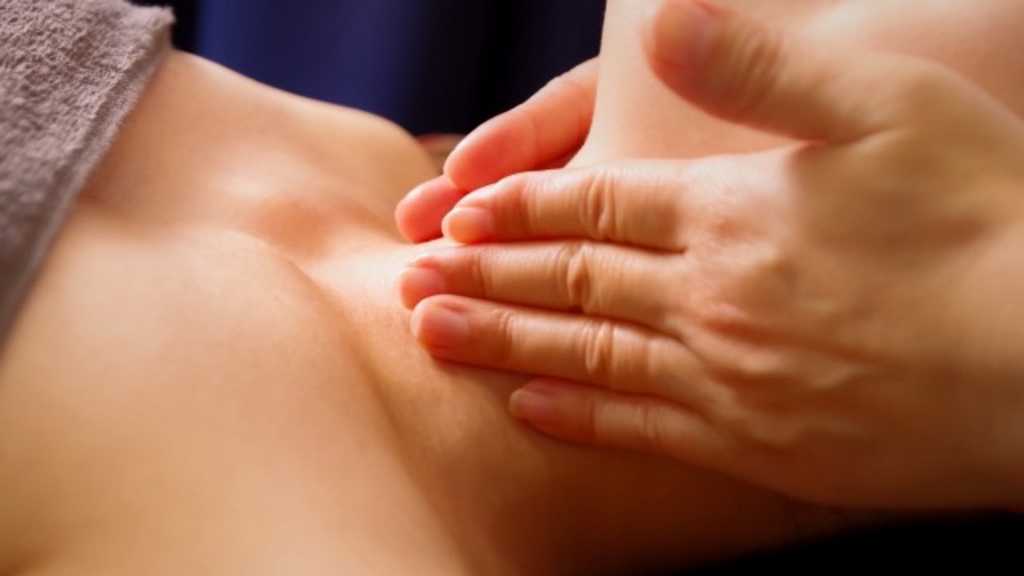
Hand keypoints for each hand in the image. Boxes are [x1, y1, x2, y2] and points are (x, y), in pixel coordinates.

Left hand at [397, 0, 1023, 509]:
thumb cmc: (988, 220)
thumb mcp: (887, 104)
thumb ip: (763, 68)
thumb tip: (668, 21)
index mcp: (731, 213)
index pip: (593, 204)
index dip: (516, 204)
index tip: (453, 209)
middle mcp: (709, 298)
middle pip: (569, 280)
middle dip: (483, 273)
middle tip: (410, 278)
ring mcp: (726, 378)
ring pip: (584, 354)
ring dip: (501, 340)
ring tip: (430, 336)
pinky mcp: (754, 445)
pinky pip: (640, 429)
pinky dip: (575, 415)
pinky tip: (526, 405)